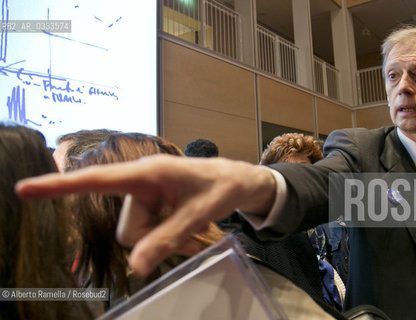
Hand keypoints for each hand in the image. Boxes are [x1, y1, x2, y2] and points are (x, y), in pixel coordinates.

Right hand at [16, 155, 276, 275]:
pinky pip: (149, 233)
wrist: (242, 182)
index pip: (97, 180)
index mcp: (148, 173)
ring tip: (192, 229)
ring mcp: (148, 195)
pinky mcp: (154, 205)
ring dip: (164, 241)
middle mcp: (141, 182)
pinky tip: (189, 228)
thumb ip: (167, 238)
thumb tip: (135, 268)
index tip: (25, 189)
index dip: (59, 186)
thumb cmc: (223, 186)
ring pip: (139, 236)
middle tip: (189, 233)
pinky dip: (167, 238)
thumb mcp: (199, 213)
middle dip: (154, 240)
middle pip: (128, 228)